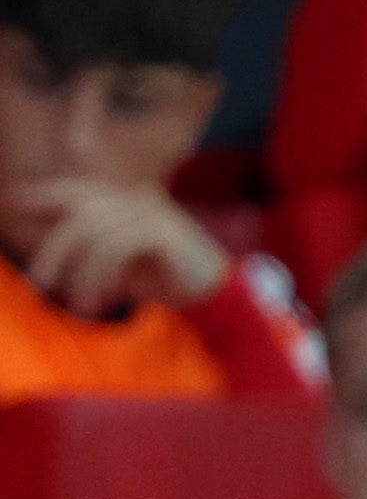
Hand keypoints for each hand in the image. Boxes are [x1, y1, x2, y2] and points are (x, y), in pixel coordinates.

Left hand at [11, 179, 229, 314]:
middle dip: (53, 252)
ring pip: (93, 235)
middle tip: (40, 286)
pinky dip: (103, 278)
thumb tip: (54, 251)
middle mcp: (138, 200)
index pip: (78, 191)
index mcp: (128, 202)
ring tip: (80, 307)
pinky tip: (105, 301)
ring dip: (79, 276)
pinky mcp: (163, 231)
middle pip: (79, 216)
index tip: (14, 200)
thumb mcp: (120, 264)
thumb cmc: (165, 280)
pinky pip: (115, 248)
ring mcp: (152, 212)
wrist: (215, 294)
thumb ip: (93, 249)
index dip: (45, 194)